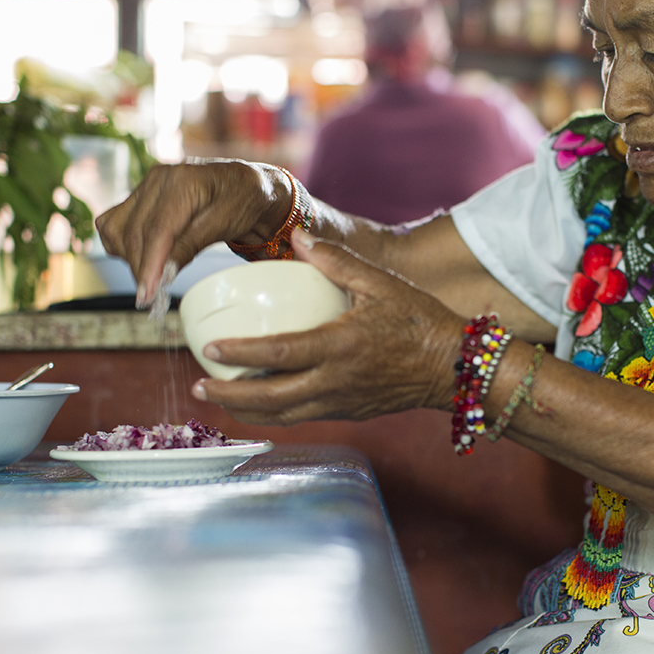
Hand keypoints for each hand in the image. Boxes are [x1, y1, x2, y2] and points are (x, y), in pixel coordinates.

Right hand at [94, 160, 290, 305]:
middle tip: (152, 297)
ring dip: (131, 259)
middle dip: (141, 270)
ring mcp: (146, 186)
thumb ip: (191, 245)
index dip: (149, 265)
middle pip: (134, 234)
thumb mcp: (224, 225)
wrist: (245, 185)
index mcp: (183, 180)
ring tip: (154, 276)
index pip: (157, 230)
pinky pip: (114, 225)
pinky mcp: (139, 197)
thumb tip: (162, 274)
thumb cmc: (242, 201)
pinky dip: (123, 246)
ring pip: (118, 231)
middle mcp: (158, 179)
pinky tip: (145, 258)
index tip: (146, 295)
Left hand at [191, 229, 466, 424]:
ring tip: (217, 398)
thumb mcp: (381, 283)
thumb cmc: (420, 321)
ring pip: (282, 415)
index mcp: (341, 347)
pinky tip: (256, 403)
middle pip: (271, 398)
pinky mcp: (347, 413)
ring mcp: (340, 403)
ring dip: (245, 410)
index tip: (211, 348)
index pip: (281, 353)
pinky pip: (300, 417)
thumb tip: (297, 237)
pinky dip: (273, 413)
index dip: (242, 353)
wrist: (454, 368)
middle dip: (230, 395)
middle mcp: (336, 382)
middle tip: (199, 384)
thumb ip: (337, 261)